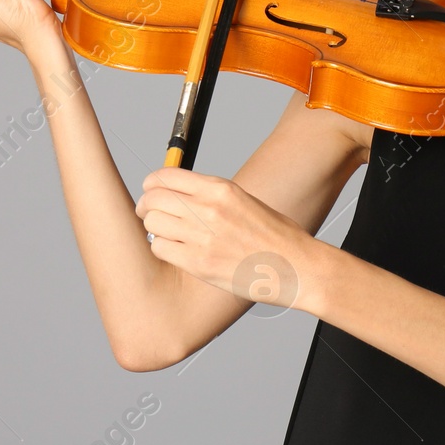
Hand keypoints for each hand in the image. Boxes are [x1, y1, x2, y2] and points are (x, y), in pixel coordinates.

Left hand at [136, 167, 311, 309]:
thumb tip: (181, 197)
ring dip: (155, 230)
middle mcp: (209, 208)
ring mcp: (203, 237)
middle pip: (153, 199)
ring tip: (167, 236)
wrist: (298, 267)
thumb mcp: (245, 202)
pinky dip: (163, 250)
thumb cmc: (277, 238)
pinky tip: (177, 253)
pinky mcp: (200, 264)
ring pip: (153, 224)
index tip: (152, 194)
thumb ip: (212, 197)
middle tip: (150, 216)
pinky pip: (161, 250)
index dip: (152, 185)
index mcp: (221, 189)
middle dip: (146, 207)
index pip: (165, 176)